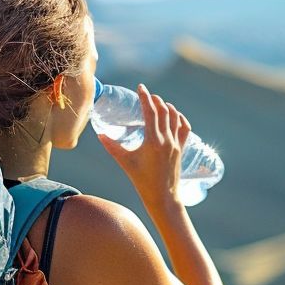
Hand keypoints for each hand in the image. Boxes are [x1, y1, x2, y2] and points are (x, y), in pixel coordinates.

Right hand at [97, 83, 191, 211]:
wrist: (162, 197)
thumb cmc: (142, 181)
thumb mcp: (125, 162)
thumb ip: (112, 147)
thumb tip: (100, 134)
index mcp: (153, 140)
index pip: (150, 111)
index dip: (145, 97)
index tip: (140, 87)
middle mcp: (166, 139)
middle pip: (163, 111)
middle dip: (155, 100)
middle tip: (147, 94)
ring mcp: (176, 144)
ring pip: (174, 117)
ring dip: (167, 107)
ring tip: (159, 102)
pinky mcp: (181, 149)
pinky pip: (184, 128)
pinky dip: (180, 118)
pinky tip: (175, 115)